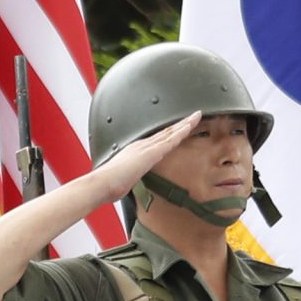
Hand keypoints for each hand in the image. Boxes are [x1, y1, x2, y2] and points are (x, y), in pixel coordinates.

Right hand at [86, 113, 201, 202]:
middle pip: (166, 132)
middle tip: (194, 116)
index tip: (180, 128)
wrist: (103, 183)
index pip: (158, 140)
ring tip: (197, 115)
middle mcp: (142, 145)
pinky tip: (190, 126)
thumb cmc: (110, 184)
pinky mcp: (152, 152)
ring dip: (185, 123)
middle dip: (181, 124)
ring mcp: (147, 147)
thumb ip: (129, 179)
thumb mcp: (123, 180)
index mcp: (136, 151)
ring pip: (171, 132)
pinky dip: (181, 132)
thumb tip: (127, 185)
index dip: (170, 133)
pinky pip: (171, 139)